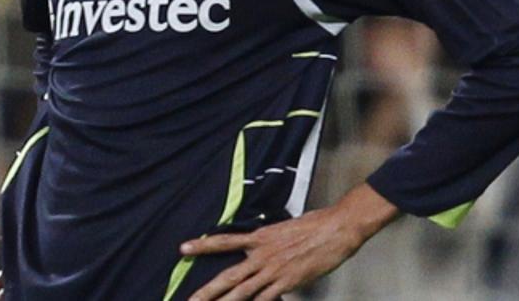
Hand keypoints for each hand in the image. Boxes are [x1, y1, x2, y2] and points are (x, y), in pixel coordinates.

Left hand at [179, 183, 397, 300]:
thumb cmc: (313, 225)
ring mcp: (274, 271)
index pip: (224, 241)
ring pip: (243, 292)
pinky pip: (267, 299)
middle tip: (190, 300)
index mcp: (259, 237)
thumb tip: (259, 248)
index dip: (203, 245)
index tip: (183, 249)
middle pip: (229, 275)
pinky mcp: (288, 283)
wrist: (336, 228)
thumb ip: (268, 241)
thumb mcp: (283, 228)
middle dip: (207, 290)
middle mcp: (262, 254)